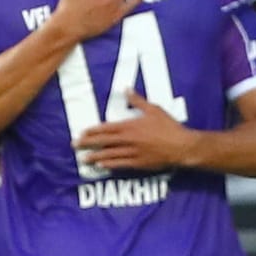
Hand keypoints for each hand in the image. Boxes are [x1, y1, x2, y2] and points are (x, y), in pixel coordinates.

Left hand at [75, 92, 193, 171]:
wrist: (181, 146)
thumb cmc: (169, 126)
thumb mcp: (154, 109)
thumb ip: (137, 101)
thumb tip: (126, 89)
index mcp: (130, 126)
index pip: (106, 129)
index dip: (92, 132)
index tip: (81, 133)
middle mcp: (129, 140)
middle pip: (104, 142)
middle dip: (88, 144)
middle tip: (74, 146)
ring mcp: (133, 153)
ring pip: (110, 155)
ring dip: (95, 157)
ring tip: (84, 159)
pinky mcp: (139, 164)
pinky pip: (120, 164)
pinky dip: (110, 165)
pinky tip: (101, 166)